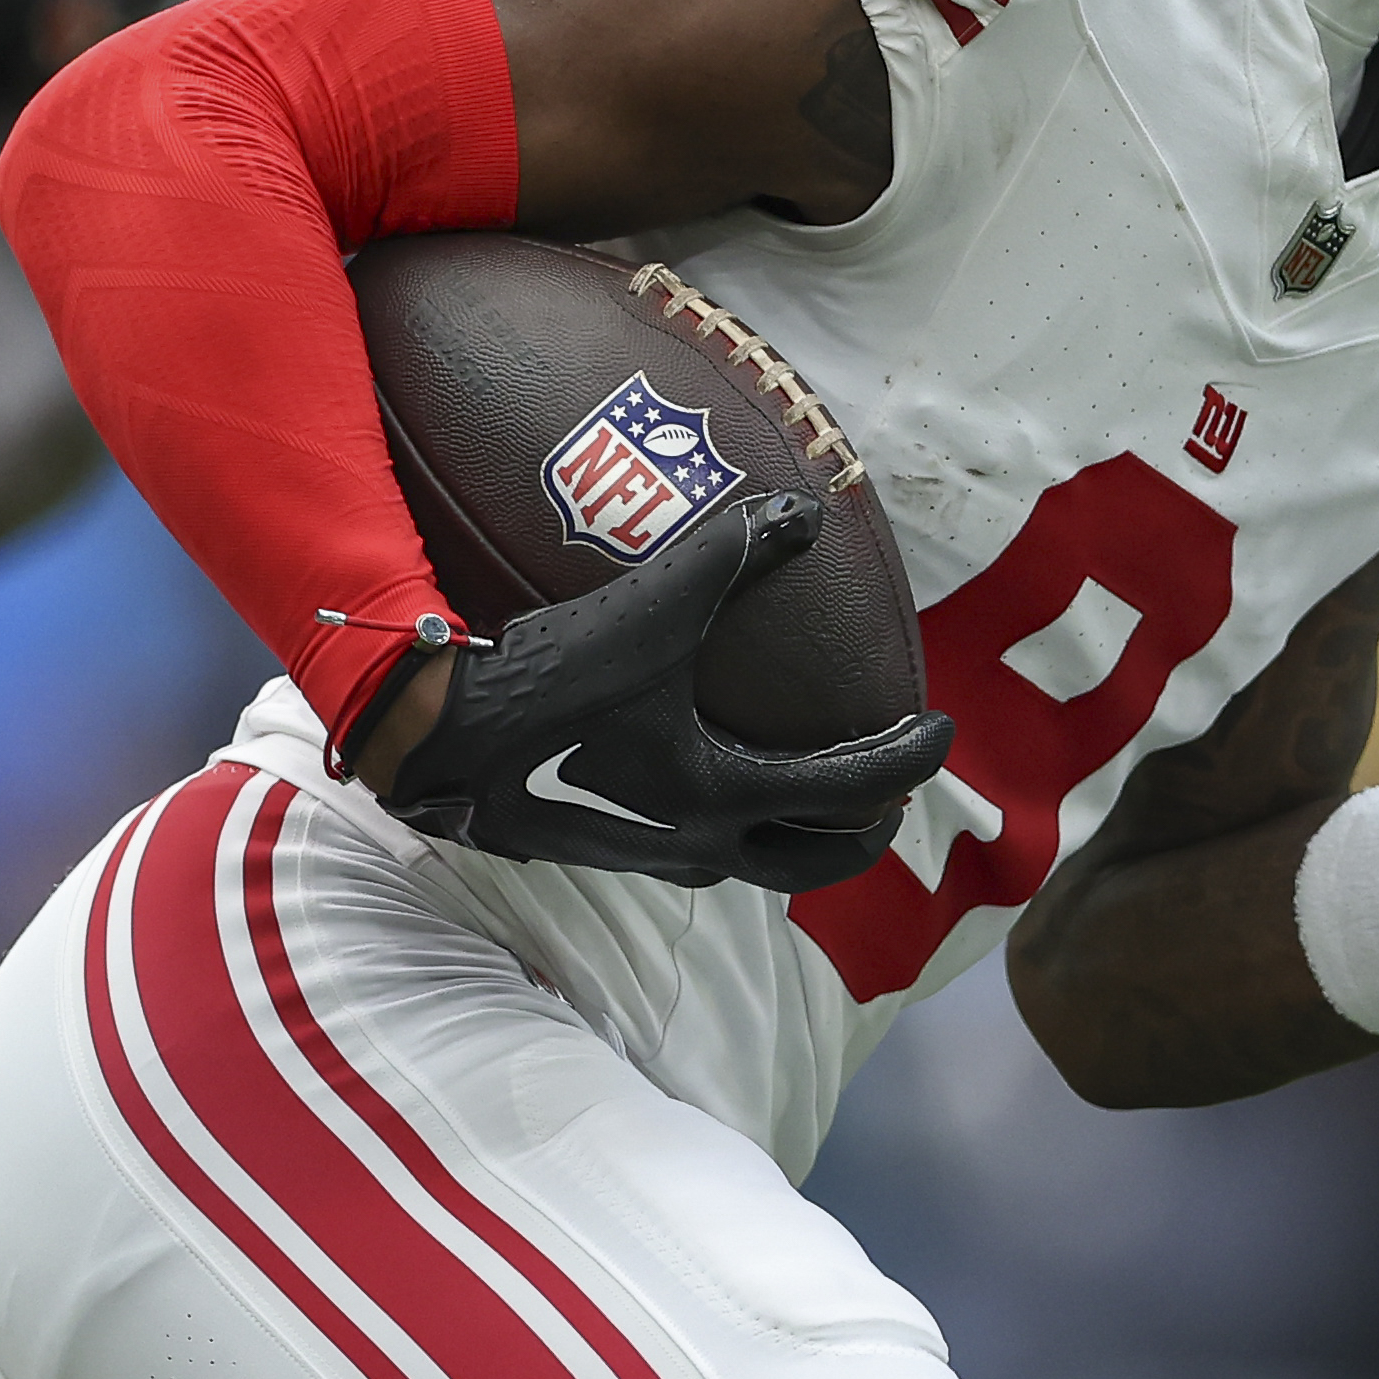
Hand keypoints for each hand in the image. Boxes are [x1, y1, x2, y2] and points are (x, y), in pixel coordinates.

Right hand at [373, 489, 957, 892]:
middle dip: (866, 833)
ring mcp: (651, 856)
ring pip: (754, 865)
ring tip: (813, 790)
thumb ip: (728, 557)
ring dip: (797, 836)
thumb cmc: (549, 686)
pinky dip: (736, 826)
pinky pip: (700, 850)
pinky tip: (712, 779)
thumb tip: (799, 513)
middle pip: (815, 864)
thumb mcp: (648, 612)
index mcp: (723, 796)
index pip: (851, 791)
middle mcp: (698, 844)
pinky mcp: (607, 847)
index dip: (909, 760)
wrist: (440, 743)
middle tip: (892, 795)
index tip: (938, 732)